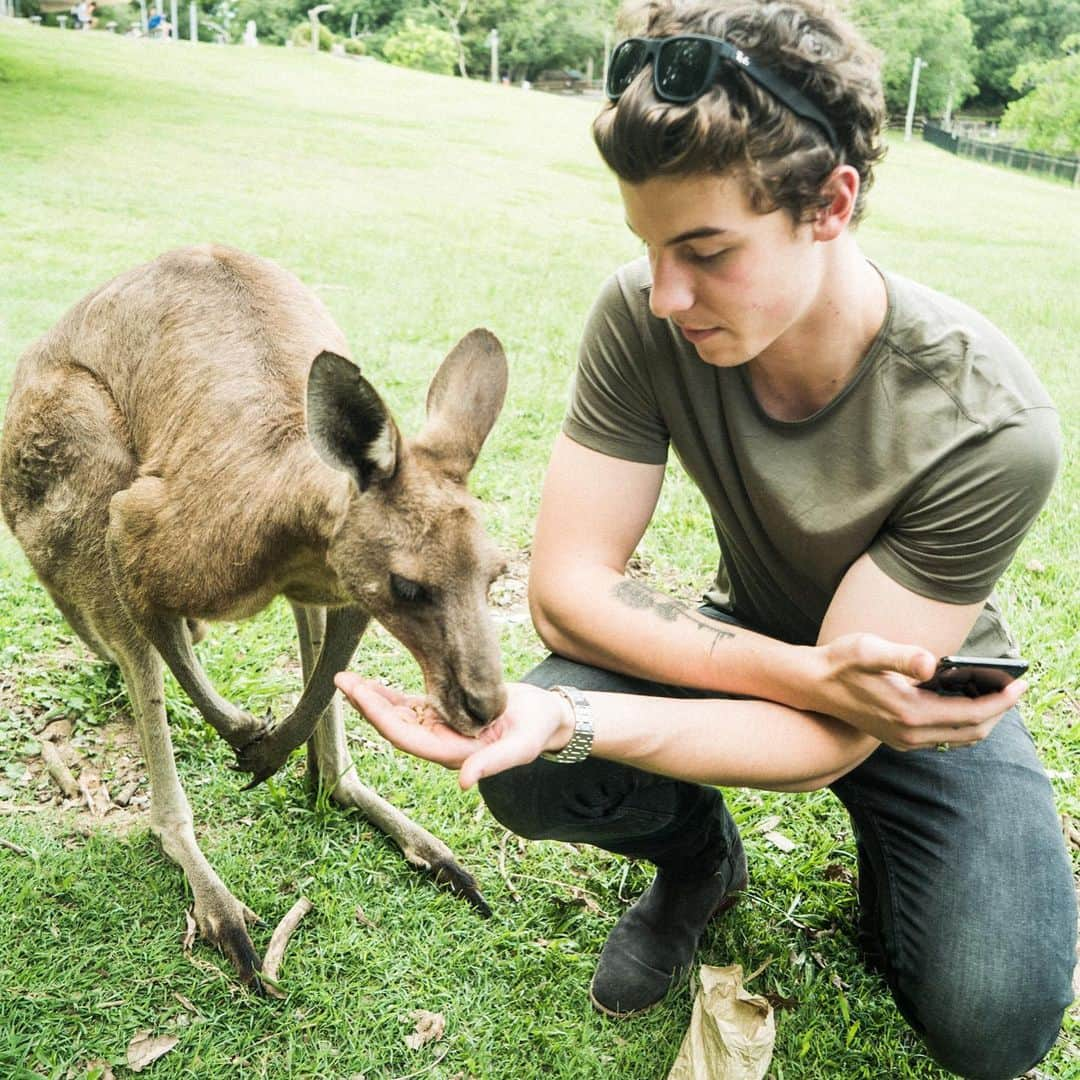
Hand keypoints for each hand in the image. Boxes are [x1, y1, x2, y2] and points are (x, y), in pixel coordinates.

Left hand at [333, 675, 571, 788]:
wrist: (545, 718)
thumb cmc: (536, 732)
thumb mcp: (520, 748)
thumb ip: (492, 764)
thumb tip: (462, 783)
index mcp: (451, 752)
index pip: (406, 737)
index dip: (381, 718)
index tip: (360, 696)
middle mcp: (439, 741)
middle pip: (394, 725)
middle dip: (366, 704)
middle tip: (342, 680)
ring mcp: (439, 727)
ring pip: (397, 715)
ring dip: (372, 699)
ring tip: (347, 679)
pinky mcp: (444, 712)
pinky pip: (410, 706)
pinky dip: (389, 696)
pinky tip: (371, 684)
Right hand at [813, 633, 1027, 750]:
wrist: (811, 685)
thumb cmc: (840, 662)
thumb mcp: (868, 649)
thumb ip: (902, 656)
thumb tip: (931, 662)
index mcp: (910, 713)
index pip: (972, 713)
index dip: (1001, 700)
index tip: (1020, 683)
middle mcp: (910, 734)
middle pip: (973, 730)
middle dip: (999, 710)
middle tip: (1015, 687)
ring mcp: (904, 740)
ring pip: (961, 737)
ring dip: (983, 718)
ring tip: (996, 693)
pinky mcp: (899, 739)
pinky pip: (945, 738)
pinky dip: (964, 723)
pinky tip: (965, 702)